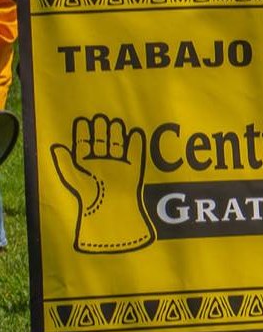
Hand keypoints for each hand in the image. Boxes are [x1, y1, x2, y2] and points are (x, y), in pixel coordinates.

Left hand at [51, 114, 154, 252]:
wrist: (110, 213)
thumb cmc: (89, 197)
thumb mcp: (73, 178)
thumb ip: (65, 163)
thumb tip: (57, 147)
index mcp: (85, 165)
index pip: (84, 144)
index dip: (83, 132)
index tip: (83, 121)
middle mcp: (102, 163)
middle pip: (101, 141)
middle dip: (101, 129)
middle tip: (100, 117)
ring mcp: (118, 165)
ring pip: (117, 144)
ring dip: (116, 132)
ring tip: (115, 121)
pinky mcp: (134, 168)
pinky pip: (135, 153)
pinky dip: (136, 143)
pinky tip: (135, 132)